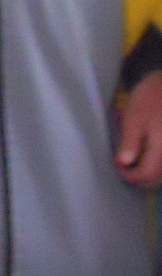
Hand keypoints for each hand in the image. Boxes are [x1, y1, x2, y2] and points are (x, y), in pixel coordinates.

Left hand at [116, 71, 161, 187]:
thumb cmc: (149, 98)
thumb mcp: (134, 117)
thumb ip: (130, 141)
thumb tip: (124, 163)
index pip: (147, 174)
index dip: (131, 176)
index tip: (119, 167)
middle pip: (157, 177)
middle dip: (140, 178)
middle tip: (125, 168)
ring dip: (149, 173)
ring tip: (134, 164)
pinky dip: (157, 165)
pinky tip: (146, 157)